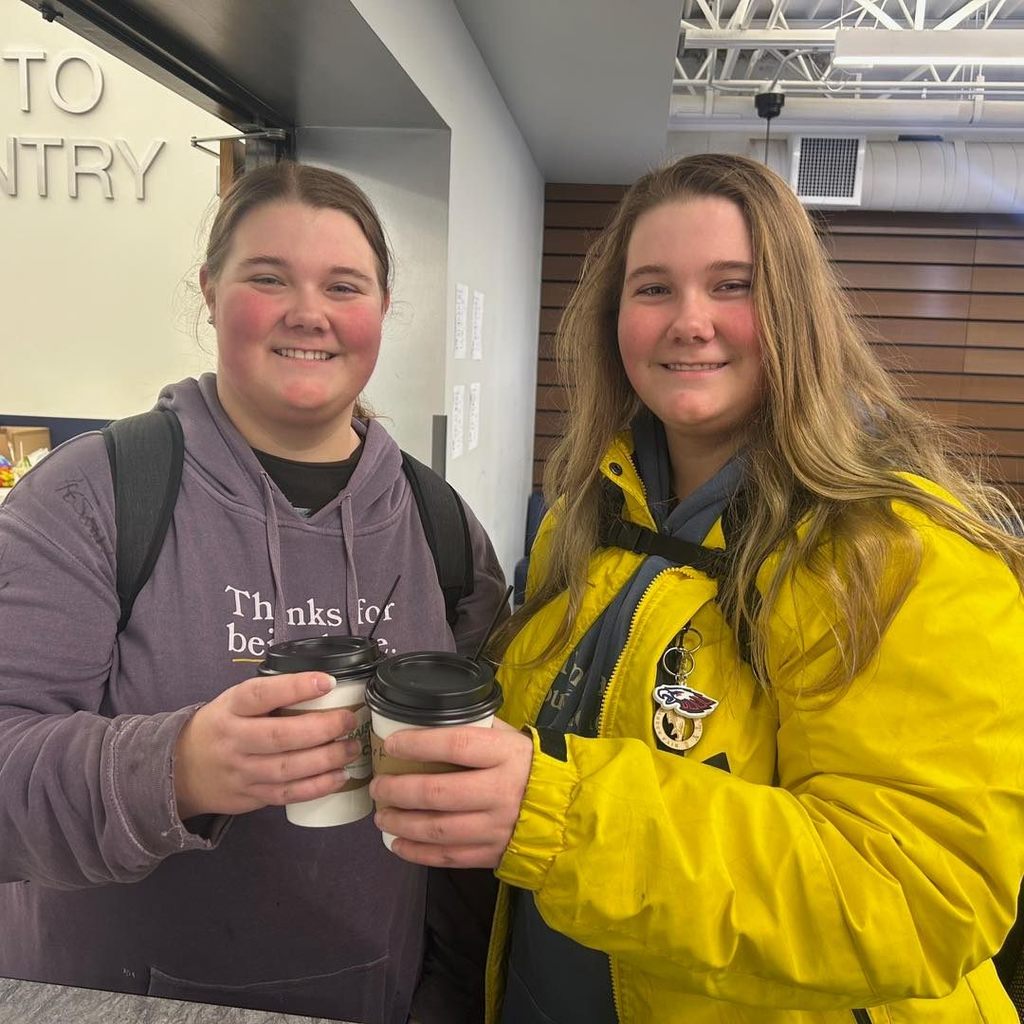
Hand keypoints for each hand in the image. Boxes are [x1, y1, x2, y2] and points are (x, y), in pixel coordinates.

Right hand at [173, 672, 359, 818]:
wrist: (181, 768)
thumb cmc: (222, 726)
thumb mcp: (234, 702)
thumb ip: (270, 695)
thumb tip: (325, 684)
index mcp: (231, 708)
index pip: (261, 695)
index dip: (295, 687)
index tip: (328, 682)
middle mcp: (234, 740)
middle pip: (280, 735)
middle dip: (322, 727)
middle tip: (349, 719)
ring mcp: (242, 771)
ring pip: (287, 768)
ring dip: (326, 759)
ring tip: (352, 747)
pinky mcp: (251, 796)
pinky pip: (287, 794)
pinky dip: (317, 787)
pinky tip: (340, 776)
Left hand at [369, 719, 532, 868]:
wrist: (569, 812)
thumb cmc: (531, 766)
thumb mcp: (512, 739)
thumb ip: (477, 730)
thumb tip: (430, 721)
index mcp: (506, 755)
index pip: (456, 745)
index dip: (419, 744)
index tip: (392, 744)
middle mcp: (501, 792)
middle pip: (439, 793)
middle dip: (399, 790)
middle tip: (378, 786)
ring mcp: (496, 828)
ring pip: (439, 829)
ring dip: (402, 823)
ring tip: (381, 815)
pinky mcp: (493, 854)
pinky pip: (448, 857)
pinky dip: (418, 853)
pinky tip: (397, 844)